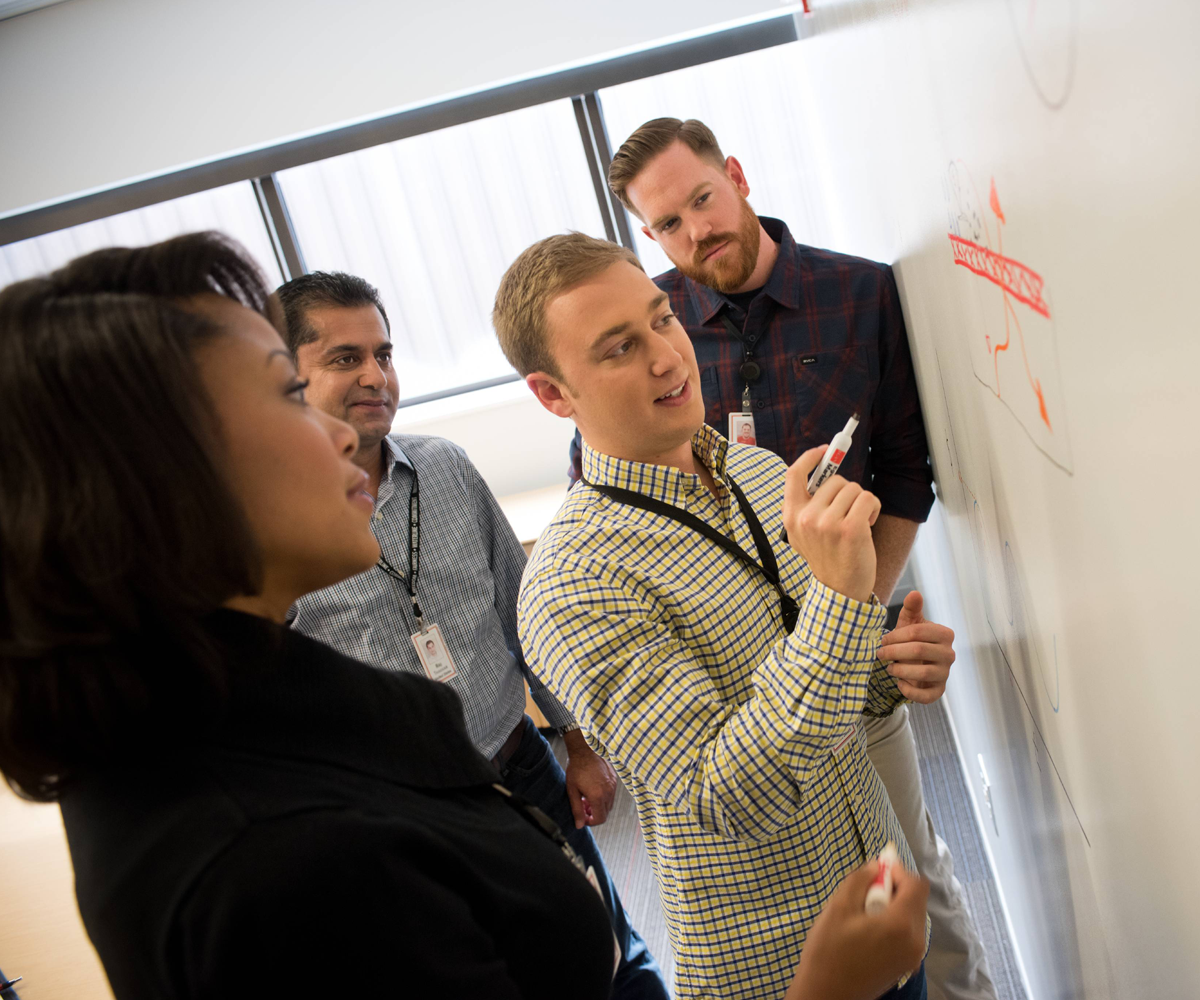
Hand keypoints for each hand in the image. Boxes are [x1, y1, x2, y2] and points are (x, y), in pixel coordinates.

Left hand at [563, 729, 617, 828]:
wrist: (584, 749)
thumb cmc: (576, 769)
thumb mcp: (572, 791)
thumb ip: (576, 810)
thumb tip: (579, 826)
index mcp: (598, 797)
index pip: (600, 819)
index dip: (590, 822)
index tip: (582, 817)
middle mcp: (609, 792)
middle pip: (605, 813)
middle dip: (594, 814)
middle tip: (582, 805)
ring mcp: (613, 785)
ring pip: (609, 804)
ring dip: (598, 806)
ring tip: (586, 797)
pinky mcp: (614, 779)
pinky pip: (611, 794)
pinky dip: (603, 797)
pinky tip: (593, 788)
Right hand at [782, 445, 880, 602]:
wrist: (840, 590)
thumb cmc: (828, 557)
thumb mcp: (804, 532)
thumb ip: (808, 504)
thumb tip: (823, 468)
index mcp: (791, 517)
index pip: (794, 475)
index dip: (810, 458)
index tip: (825, 451)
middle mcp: (806, 518)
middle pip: (834, 480)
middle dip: (847, 492)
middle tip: (847, 514)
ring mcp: (827, 523)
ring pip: (853, 489)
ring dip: (861, 502)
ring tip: (858, 523)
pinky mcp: (850, 529)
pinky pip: (868, 498)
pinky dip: (873, 509)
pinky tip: (868, 525)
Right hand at [784, 859, 928, 999]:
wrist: (826, 995)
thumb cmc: (828, 951)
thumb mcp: (838, 907)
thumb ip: (860, 880)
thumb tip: (876, 867)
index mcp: (902, 925)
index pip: (917, 885)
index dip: (898, 871)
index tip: (876, 872)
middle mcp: (916, 942)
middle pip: (917, 900)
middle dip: (895, 889)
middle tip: (865, 894)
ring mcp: (913, 957)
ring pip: (912, 917)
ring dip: (893, 906)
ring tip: (863, 914)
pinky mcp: (906, 966)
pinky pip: (908, 934)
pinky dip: (894, 924)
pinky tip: (868, 931)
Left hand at [877, 591, 954, 703]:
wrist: (913, 662)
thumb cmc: (911, 639)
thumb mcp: (909, 622)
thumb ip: (912, 608)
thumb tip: (914, 593)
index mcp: (944, 634)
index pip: (918, 632)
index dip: (896, 636)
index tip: (882, 640)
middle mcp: (949, 654)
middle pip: (919, 650)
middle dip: (894, 652)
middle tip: (880, 653)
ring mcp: (945, 673)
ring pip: (924, 672)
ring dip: (900, 670)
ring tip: (889, 667)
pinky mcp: (939, 691)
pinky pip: (928, 695)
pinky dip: (910, 691)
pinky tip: (899, 683)